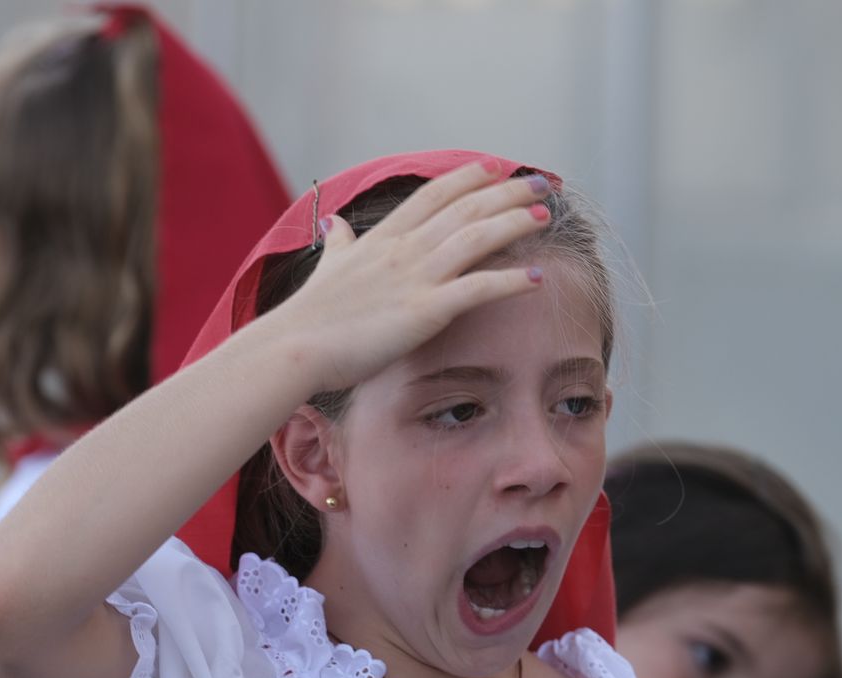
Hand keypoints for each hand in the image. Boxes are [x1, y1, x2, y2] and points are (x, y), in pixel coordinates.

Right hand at [266, 162, 552, 391]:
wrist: (294, 347)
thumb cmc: (308, 316)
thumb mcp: (326, 268)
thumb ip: (338, 243)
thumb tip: (335, 222)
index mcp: (381, 239)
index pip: (433, 194)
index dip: (468, 177)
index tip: (496, 166)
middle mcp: (403, 250)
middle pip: (464, 208)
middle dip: (506, 192)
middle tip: (539, 182)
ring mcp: (414, 278)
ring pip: (476, 238)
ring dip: (515, 223)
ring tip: (546, 215)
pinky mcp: (423, 312)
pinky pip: (476, 289)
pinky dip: (509, 281)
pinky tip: (536, 278)